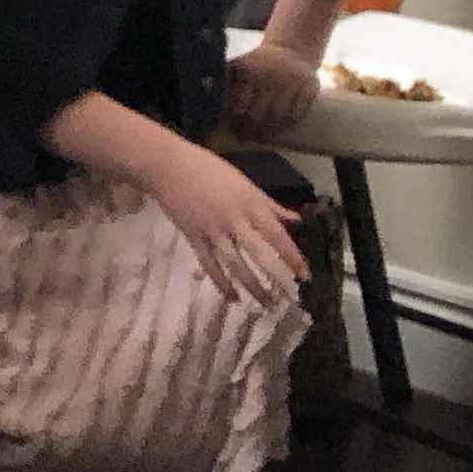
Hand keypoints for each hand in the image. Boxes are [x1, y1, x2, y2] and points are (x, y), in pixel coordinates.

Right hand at [150, 144, 309, 307]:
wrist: (167, 167)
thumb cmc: (209, 170)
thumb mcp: (245, 183)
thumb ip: (270, 205)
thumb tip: (296, 220)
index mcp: (248, 204)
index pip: (276, 234)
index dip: (291, 256)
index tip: (305, 275)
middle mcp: (233, 220)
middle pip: (258, 253)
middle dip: (276, 276)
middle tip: (291, 297)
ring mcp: (212, 231)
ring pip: (235, 264)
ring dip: (252, 286)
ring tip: (267, 305)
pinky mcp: (194, 238)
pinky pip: (209, 265)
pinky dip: (221, 283)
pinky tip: (234, 298)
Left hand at [224, 42, 325, 143]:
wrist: (291, 50)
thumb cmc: (257, 64)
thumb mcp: (238, 66)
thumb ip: (224, 81)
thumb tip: (206, 101)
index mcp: (249, 71)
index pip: (240, 105)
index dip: (235, 121)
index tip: (232, 129)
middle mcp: (272, 76)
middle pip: (259, 114)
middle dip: (250, 130)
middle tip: (244, 137)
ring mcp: (292, 82)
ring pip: (279, 117)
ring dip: (268, 132)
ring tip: (259, 138)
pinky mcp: (309, 87)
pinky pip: (297, 113)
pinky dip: (286, 126)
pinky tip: (277, 131)